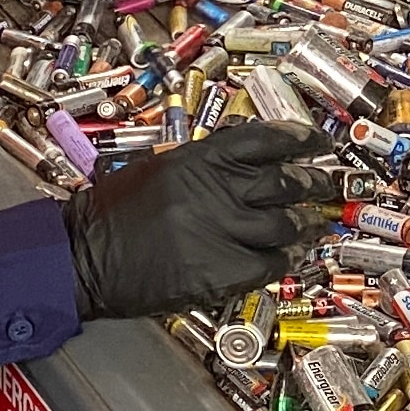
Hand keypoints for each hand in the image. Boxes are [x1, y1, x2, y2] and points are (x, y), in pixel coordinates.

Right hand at [63, 123, 330, 319]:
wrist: (84, 255)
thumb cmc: (113, 211)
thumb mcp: (158, 167)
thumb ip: (203, 162)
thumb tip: (247, 160)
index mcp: (199, 158)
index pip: (266, 139)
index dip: (301, 140)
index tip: (319, 142)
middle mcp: (216, 190)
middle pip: (287, 182)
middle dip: (314, 183)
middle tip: (325, 184)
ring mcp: (221, 231)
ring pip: (286, 225)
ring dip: (304, 225)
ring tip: (312, 225)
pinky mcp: (220, 271)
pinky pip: (271, 264)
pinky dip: (283, 260)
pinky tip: (284, 258)